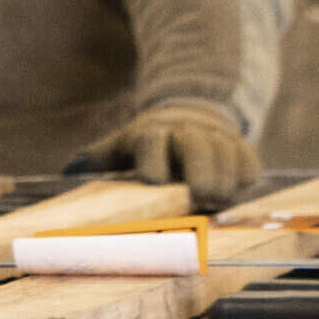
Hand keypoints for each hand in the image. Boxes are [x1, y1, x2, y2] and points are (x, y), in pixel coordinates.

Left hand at [72, 99, 258, 202]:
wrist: (190, 117)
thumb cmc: (146, 146)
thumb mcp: (118, 148)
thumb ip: (96, 160)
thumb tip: (69, 169)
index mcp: (150, 133)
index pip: (151, 141)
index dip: (153, 158)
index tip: (153, 180)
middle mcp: (185, 132)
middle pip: (197, 146)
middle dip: (201, 171)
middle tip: (202, 196)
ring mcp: (216, 138)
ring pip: (226, 153)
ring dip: (225, 178)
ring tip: (219, 201)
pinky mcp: (241, 147)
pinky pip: (249, 161)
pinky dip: (246, 176)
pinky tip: (238, 190)